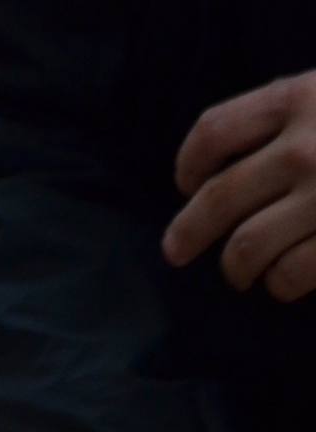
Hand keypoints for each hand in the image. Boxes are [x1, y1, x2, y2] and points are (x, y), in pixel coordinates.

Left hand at [165, 71, 315, 300]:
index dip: (188, 163)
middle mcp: (305, 147)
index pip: (213, 131)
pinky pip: (291, 272)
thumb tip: (228, 168)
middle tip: (175, 251)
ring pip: (246, 245)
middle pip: (218, 198)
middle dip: (188, 232)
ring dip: (236, 267)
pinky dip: (281, 283)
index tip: (184, 186)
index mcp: (298, 100)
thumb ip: (289, 118)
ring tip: (241, 273)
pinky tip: (284, 281)